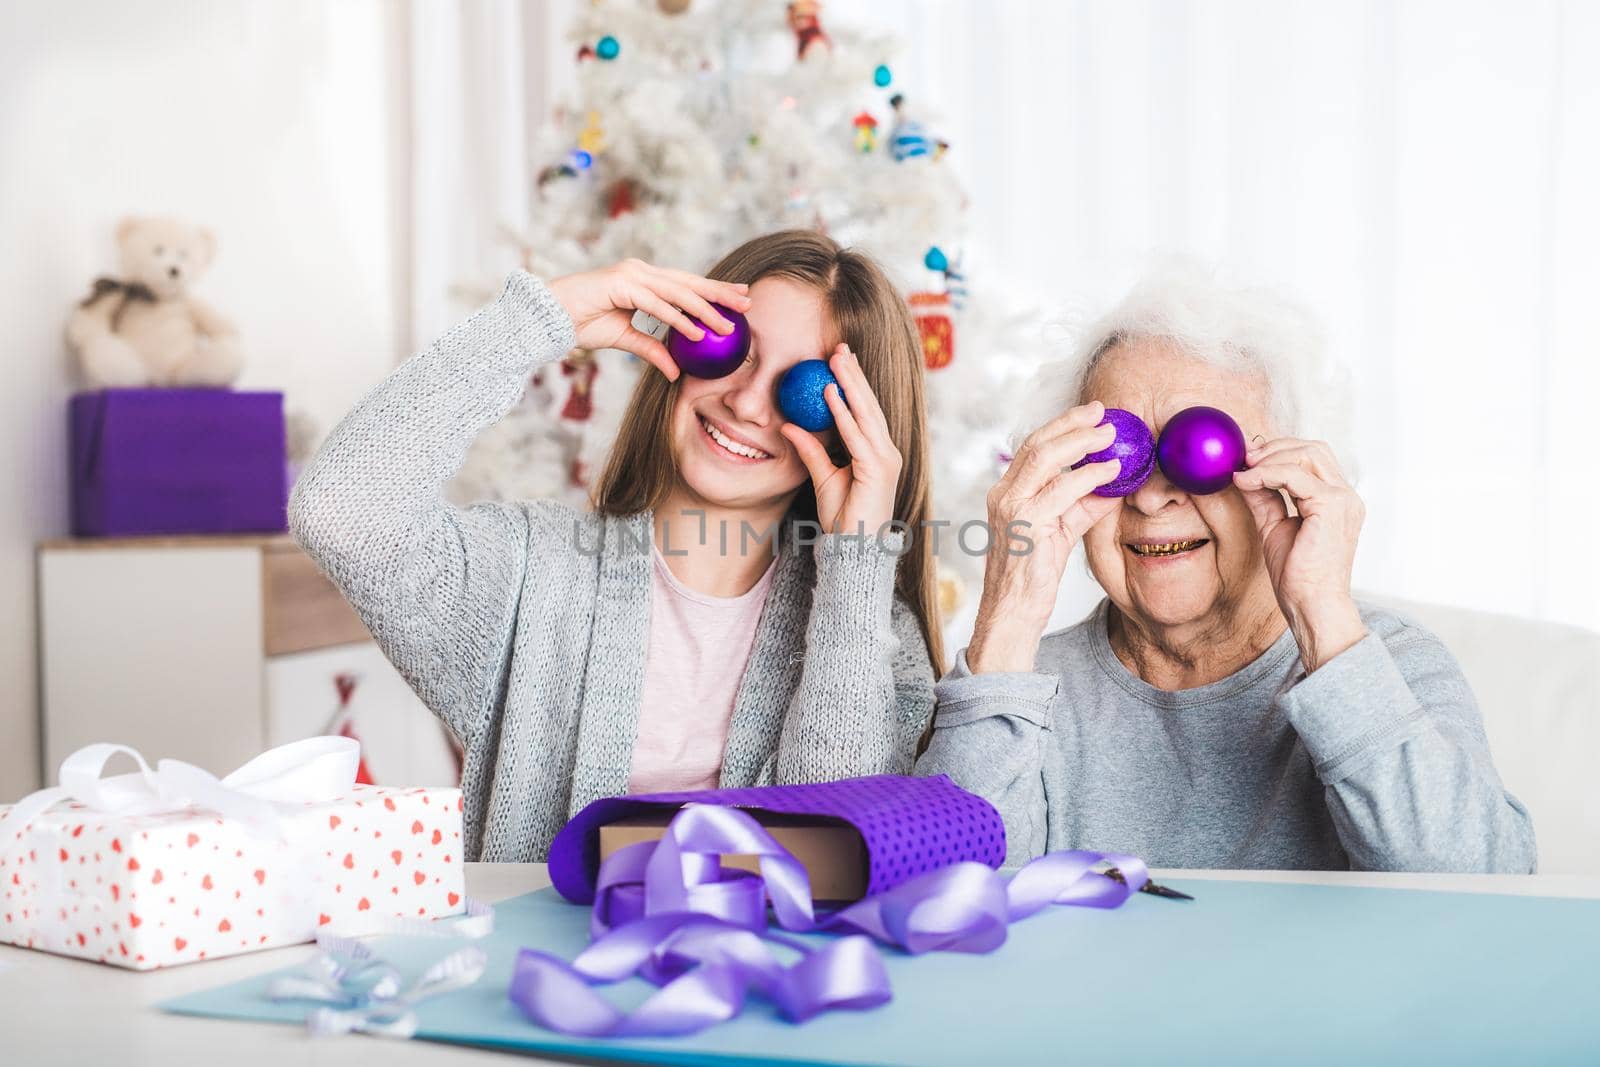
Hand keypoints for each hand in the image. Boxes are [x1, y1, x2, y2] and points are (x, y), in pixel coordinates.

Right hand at [547, 259, 750, 379]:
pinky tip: (697, 331)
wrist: (549, 317)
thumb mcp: (625, 339)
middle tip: (748, 301)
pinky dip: (677, 319)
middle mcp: (641, 272)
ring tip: (728, 325)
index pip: (686, 284)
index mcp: (644, 279)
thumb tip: (676, 371)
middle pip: (689, 282)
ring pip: (677, 292)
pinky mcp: (620, 284)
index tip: (739, 299)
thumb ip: (652, 350)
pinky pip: (656, 305)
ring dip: (705, 309)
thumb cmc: (583, 324)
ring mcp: (631, 275)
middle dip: (720, 292)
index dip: (713, 290)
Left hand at [780, 343, 900, 536]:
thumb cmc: (843, 518)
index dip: (854, 382)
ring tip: (836, 359)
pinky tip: (831, 394)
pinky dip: (844, 413)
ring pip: (866, 413)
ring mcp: (885, 459)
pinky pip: (857, 435)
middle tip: (839, 347)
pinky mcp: (878, 469)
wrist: (855, 549)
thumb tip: (789, 426)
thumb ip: (811, 451)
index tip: (839, 359)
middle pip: (869, 404)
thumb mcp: (823, 478)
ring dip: (850, 384)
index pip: (865, 410)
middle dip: (854, 374)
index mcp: (877, 452)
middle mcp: (886, 451)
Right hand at [966, 402, 1122, 673]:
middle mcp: (1003, 496)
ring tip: (1111, 436)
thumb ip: (1082, 507)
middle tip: (1103, 413)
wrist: (1011, 615)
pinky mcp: (1026, 526)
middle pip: (1037, 444)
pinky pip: (1062, 491)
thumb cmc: (1032, 578)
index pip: (1032, 448)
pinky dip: (1089, 476)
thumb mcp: (1060, 534)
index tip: (1090, 414)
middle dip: (1072, 423)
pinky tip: (1111, 472)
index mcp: (1006, 494)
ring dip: (1082, 442)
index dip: (1062, 426)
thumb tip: (1113, 484)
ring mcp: (1012, 509)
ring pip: (1045, 459)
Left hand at [1233, 437, 1367, 671]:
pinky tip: (1245, 482)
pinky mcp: (1332, 507)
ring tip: (1243, 471)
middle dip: (1275, 447)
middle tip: (1244, 458)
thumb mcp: (1274, 526)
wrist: (1311, 606)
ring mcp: (1343, 500)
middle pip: (1314, 448)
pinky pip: (1295, 475)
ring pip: (1307, 454)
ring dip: (1269, 458)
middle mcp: (1346, 496)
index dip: (1280, 451)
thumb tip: (1243, 474)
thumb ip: (1264, 498)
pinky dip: (1266, 473)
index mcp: (1337, 501)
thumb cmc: (1297, 576)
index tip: (1248, 458)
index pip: (1314, 457)